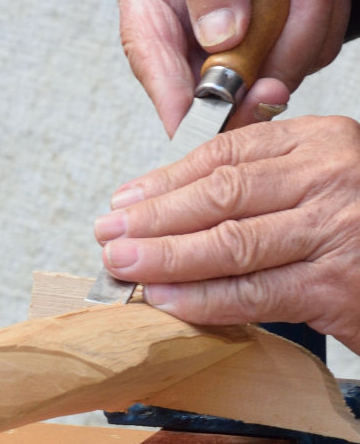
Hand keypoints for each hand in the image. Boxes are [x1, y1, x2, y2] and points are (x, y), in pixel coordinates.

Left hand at [92, 115, 359, 350]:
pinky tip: (166, 300)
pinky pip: (252, 293)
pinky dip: (202, 299)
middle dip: (155, 217)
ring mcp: (334, 229)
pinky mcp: (333, 286)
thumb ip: (268, 181)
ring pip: (230, 242)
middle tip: (109, 234)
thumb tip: (180, 193)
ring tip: (124, 266)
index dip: (167, 180)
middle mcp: (330, 177)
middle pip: (221, 194)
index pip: (228, 155)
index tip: (125, 199)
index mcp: (322, 142)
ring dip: (167, 258)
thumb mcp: (323, 188)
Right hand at [116, 0, 357, 132]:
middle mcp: (192, 30)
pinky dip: (325, 15)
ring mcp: (240, 40)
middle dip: (255, 81)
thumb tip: (217, 36)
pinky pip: (310, 55)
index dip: (173, 101)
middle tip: (273, 78)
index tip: (198, 122)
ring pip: (272, 77)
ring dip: (304, 28)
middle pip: (216, 90)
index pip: (152, 59)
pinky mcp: (282, 37)